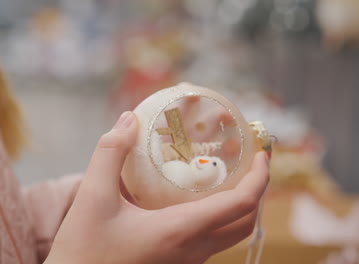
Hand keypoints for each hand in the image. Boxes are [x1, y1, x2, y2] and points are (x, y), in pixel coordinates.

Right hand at [44, 111, 269, 263]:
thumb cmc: (83, 250)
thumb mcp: (92, 198)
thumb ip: (110, 154)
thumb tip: (129, 120)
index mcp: (180, 231)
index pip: (240, 205)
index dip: (260, 178)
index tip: (262, 154)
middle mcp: (193, 250)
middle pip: (246, 222)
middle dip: (258, 190)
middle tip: (252, 162)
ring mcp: (189, 261)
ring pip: (233, 234)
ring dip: (243, 205)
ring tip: (234, 175)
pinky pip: (216, 240)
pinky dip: (224, 216)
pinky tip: (204, 197)